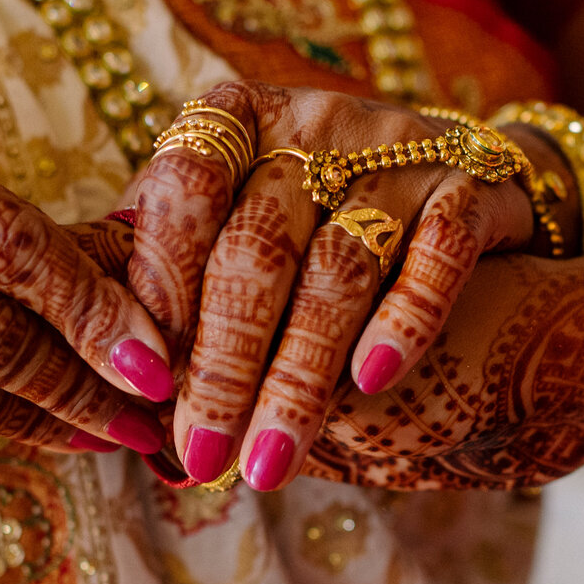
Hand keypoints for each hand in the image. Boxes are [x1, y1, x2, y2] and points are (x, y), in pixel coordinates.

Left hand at [124, 83, 556, 491]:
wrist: (463, 178)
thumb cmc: (313, 216)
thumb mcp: (235, 215)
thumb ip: (173, 270)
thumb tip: (110, 375)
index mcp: (238, 120)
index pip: (185, 184)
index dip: (161, 277)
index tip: (143, 372)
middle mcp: (315, 124)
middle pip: (259, 247)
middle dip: (225, 364)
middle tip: (202, 453)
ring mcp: (399, 152)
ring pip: (341, 268)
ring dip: (300, 376)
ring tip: (268, 463)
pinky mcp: (472, 187)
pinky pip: (440, 254)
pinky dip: (406, 319)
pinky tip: (373, 382)